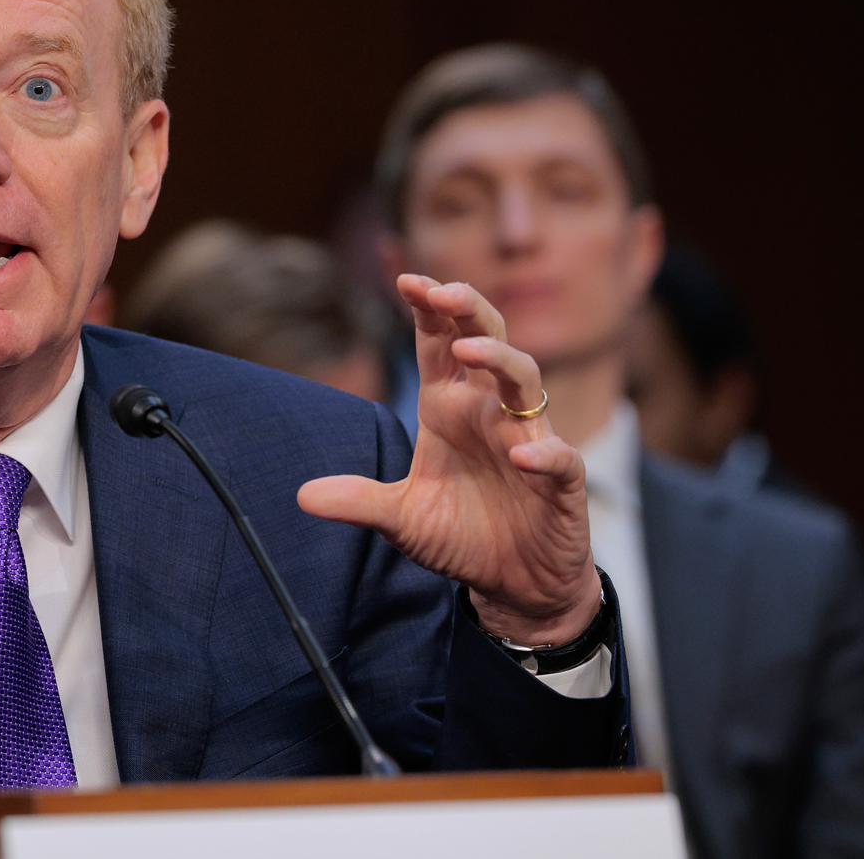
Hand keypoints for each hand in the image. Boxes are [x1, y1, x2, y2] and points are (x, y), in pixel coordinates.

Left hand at [298, 276, 597, 644]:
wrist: (515, 584)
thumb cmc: (462, 535)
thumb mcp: (400, 519)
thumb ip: (359, 501)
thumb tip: (302, 495)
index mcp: (449, 408)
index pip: (438, 344)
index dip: (427, 310)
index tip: (405, 279)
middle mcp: (489, 412)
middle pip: (486, 340)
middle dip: (466, 311)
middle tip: (440, 292)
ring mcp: (528, 440)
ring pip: (524, 380)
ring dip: (500, 360)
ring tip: (471, 351)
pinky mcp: (561, 481)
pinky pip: (557, 457)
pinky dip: (543, 453)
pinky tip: (521, 456)